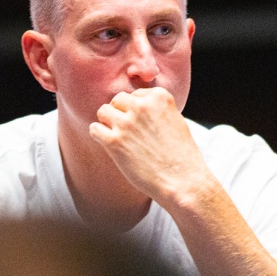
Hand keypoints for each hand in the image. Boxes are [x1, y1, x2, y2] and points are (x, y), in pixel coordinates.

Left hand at [89, 88, 214, 206]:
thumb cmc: (180, 155)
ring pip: (103, 111)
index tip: (143, 125)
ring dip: (107, 123)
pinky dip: (98, 135)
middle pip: (117, 100)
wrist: (182, 181)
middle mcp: (142, 106)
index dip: (136, 110)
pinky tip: (109, 145)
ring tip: (118, 137)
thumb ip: (156, 109)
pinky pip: (94, 129)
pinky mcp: (114, 142)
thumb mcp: (175, 120)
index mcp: (159, 97)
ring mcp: (127, 123)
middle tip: (128, 132)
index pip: (135, 94)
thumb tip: (135, 106)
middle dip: (120, 113)